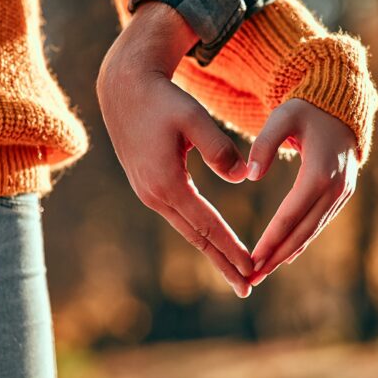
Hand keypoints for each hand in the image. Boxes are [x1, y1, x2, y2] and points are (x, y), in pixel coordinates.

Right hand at [97, 2, 252, 297]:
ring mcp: (149, 193)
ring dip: (212, 252)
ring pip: (187, 230)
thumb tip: (242, 177)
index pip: (207, 225)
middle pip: (196, 238)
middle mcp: (154, 195)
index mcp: (167, 183)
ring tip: (234, 272)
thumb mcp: (193, 118)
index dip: (231, 248)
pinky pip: (180, 217)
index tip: (252, 268)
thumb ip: (219, 149)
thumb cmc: (162, 100)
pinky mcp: (149, 186)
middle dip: (222, 264)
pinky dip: (200, 233)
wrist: (125, 89)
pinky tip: (212, 242)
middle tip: (247, 288)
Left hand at [247, 98, 358, 285]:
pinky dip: (301, 241)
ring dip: (287, 254)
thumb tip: (250, 176)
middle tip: (252, 278)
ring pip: (312, 231)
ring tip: (262, 273)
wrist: (339, 106)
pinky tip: (285, 256)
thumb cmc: (306, 110)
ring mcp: (342, 193)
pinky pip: (319, 223)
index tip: (252, 259)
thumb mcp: (282, 117)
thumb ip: (263, 144)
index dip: (271, 239)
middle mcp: (336, 188)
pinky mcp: (342, 195)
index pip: (291, 214)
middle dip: (277, 257)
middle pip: (303, 231)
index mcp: (320, 172)